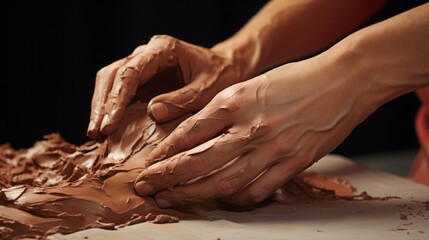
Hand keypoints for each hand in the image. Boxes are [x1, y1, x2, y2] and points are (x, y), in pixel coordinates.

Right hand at [87, 35, 243, 138]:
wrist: (226, 68)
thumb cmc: (220, 75)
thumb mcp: (207, 89)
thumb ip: (183, 99)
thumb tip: (153, 112)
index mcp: (163, 49)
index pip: (130, 71)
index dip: (117, 98)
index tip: (110, 122)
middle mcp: (147, 54)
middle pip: (113, 74)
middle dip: (102, 103)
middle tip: (97, 131)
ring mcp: (142, 65)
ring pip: (110, 81)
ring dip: (101, 106)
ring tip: (95, 133)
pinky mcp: (142, 79)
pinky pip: (119, 90)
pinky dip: (110, 108)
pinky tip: (106, 126)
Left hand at [134, 49, 379, 206]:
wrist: (341, 82)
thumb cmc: (293, 81)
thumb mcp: (249, 86)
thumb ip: (222, 112)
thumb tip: (192, 137)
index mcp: (236, 102)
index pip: (189, 132)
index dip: (165, 151)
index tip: (151, 162)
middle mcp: (250, 128)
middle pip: (199, 161)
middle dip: (167, 177)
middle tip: (147, 186)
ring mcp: (272, 150)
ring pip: (223, 182)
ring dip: (194, 193)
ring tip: (173, 198)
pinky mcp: (292, 165)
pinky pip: (256, 190)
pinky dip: (234, 199)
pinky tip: (220, 199)